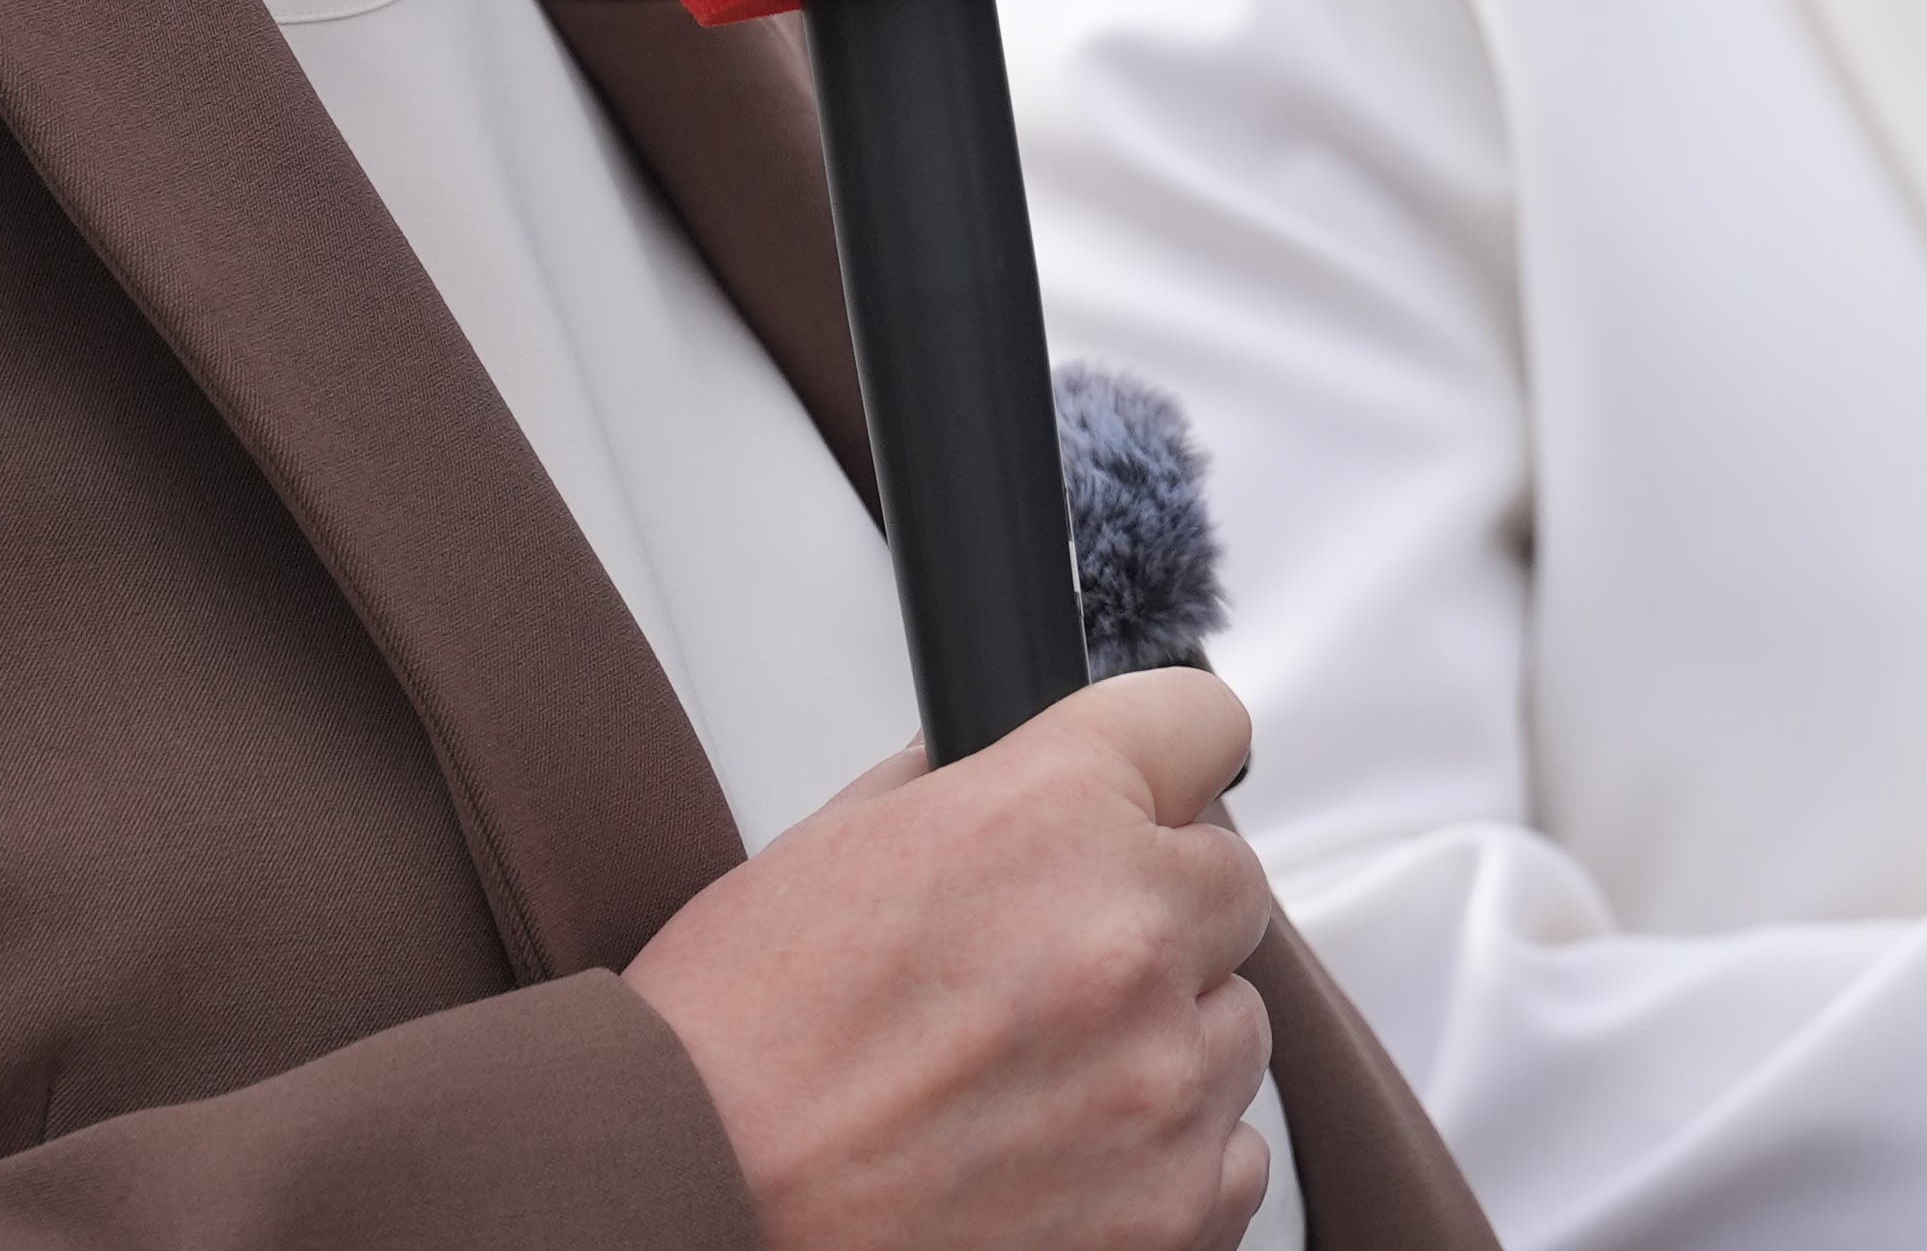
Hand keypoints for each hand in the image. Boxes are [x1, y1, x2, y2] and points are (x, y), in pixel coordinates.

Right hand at [630, 668, 1279, 1250]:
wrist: (692, 1204)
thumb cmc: (732, 1051)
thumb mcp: (830, 844)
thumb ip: (958, 792)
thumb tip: (1018, 772)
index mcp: (1047, 820)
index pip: (1199, 724)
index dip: (1160, 764)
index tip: (1151, 795)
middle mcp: (1124, 943)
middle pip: (1230, 886)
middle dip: (1156, 915)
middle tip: (1053, 970)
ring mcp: (1159, 1088)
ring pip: (1234, 1029)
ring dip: (1159, 1044)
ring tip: (1033, 1084)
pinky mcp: (1172, 1215)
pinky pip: (1230, 1158)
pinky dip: (1164, 1162)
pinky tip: (1059, 1162)